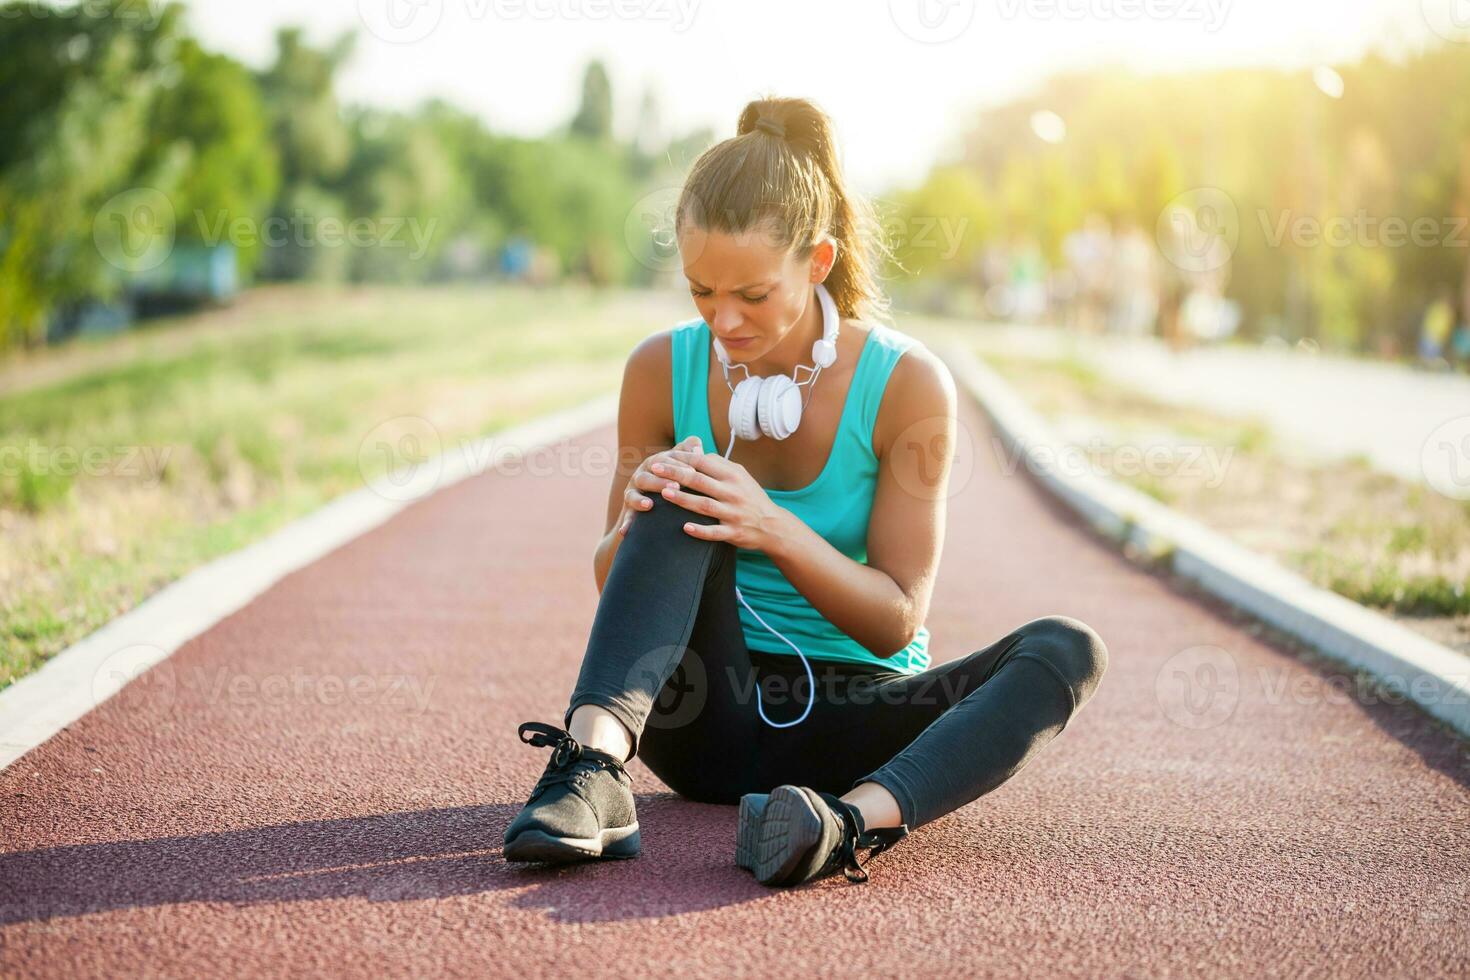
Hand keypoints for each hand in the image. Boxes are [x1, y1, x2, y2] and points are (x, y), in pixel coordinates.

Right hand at [616, 435, 704, 536]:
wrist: (656, 499)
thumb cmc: (676, 478)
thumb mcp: (682, 464)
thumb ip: (688, 453)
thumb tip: (698, 446)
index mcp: (654, 464)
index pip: (664, 461)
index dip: (677, 465)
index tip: (692, 471)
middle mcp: (641, 476)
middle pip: (647, 476)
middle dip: (660, 481)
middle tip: (676, 486)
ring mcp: (632, 493)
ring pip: (632, 495)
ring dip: (639, 500)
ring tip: (649, 505)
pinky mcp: (628, 510)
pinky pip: (626, 517)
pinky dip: (626, 523)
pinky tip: (625, 531)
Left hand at [646, 446, 787, 551]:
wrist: (773, 525)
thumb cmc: (751, 496)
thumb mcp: (740, 475)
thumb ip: (718, 464)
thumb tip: (695, 452)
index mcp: (734, 476)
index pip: (704, 462)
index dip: (683, 458)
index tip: (664, 455)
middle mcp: (733, 492)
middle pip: (700, 481)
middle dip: (675, 473)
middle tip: (654, 468)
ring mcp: (733, 513)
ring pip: (705, 505)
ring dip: (683, 499)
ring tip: (664, 493)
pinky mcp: (734, 532)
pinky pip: (715, 532)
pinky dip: (700, 530)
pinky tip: (685, 528)